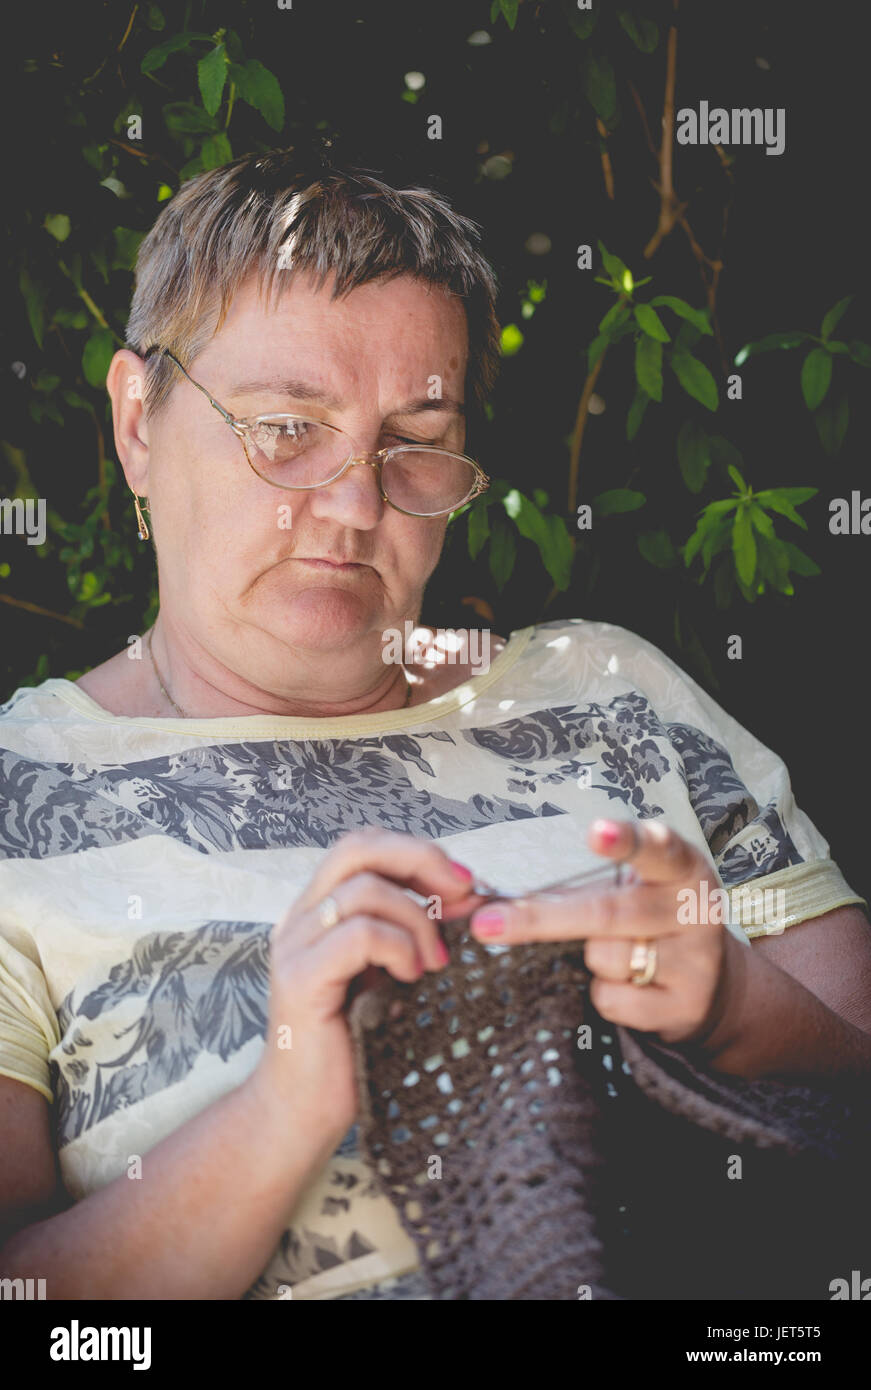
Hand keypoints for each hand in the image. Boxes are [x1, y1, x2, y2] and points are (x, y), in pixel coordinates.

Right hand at [254, 829, 485, 1140]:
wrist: (303, 1112)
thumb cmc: (356, 1046)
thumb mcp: (394, 975)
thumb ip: (417, 932)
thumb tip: (471, 896)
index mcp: (319, 911)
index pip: (364, 845)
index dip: (417, 851)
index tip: (463, 883)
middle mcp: (300, 918)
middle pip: (358, 846)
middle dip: (421, 860)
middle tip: (461, 895)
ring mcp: (295, 946)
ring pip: (363, 889)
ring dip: (416, 919)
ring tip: (434, 962)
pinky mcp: (300, 980)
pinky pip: (359, 934)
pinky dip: (398, 947)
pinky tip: (412, 977)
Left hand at [468, 818, 738, 1046]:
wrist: (714, 986)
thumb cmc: (652, 920)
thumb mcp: (637, 886)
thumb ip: (586, 879)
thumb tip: (491, 895)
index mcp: (681, 867)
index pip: (655, 848)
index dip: (625, 841)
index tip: (596, 833)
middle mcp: (694, 909)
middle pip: (607, 912)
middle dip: (541, 918)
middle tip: (488, 924)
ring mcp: (694, 960)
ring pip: (604, 957)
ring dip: (588, 958)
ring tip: (616, 952)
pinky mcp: (685, 1006)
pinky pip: (613, 999)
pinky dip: (604, 994)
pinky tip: (630, 985)